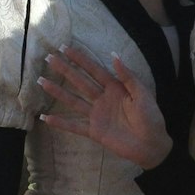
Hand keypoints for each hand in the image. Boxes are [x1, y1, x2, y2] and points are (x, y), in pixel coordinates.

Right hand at [39, 48, 173, 168]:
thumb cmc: (151, 118)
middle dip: (65, 70)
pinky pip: (74, 126)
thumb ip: (127, 77)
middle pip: (80, 82)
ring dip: (58, 92)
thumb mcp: (142, 94)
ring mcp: (97, 115)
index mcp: (115, 88)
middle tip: (49, 59)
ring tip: (42, 82)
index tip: (65, 48)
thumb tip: (114, 55)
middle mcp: (103, 99)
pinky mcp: (94, 131)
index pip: (94, 70)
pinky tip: (46, 118)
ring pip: (73, 101)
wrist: (152, 145)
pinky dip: (60, 123)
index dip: (80, 59)